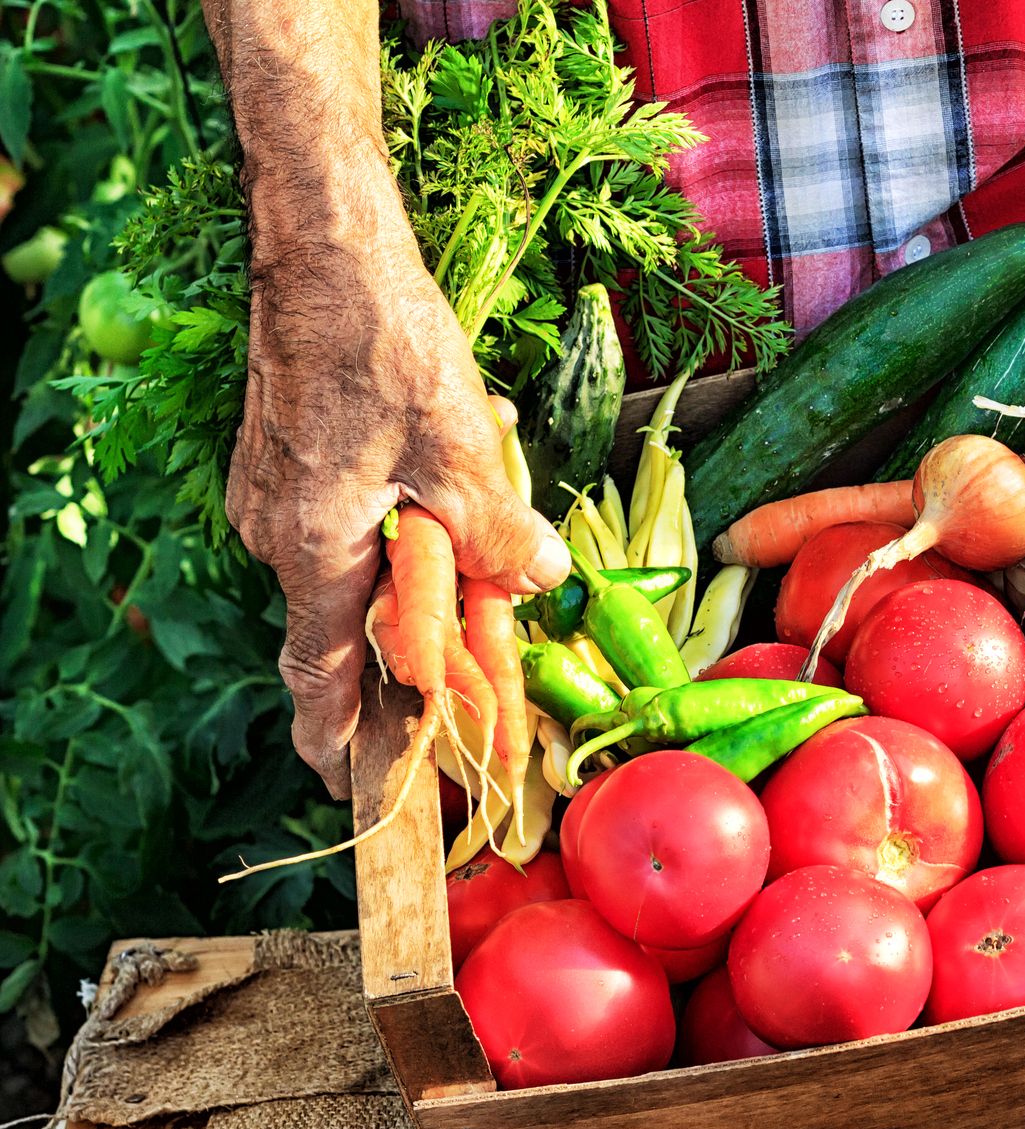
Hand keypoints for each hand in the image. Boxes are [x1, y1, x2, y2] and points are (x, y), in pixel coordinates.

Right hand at [227, 189, 569, 796]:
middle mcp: (280, 530)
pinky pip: (355, 516)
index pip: (322, 674)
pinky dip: (407, 523)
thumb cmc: (383, 342)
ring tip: (490, 566)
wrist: (325, 243)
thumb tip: (542, 584)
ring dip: (424, 577)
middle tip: (473, 686)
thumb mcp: (461, 450)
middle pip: (352, 623)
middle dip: (416, 655)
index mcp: (312, 547)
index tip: (357, 788)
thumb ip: (499, 533)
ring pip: (362, 564)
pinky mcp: (294, 456)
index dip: (342, 738)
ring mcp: (279, 491)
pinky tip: (460, 483)